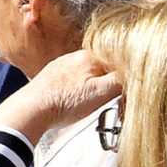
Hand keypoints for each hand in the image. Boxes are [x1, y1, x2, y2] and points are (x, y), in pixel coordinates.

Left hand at [0, 47, 120, 142]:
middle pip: (101, 69)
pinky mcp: (50, 79)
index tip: (122, 94)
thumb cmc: (64, 102)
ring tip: (82, 105)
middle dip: (106, 86)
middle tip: (100, 102)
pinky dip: (75, 93)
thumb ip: (121, 81)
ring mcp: (60, 67)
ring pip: (86, 76)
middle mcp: (73, 57)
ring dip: (90, 90)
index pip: (117, 63)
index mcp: (88, 56)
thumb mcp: (101, 93)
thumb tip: (137, 73)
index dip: (123, 80)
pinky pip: (71, 83)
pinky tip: (71, 103)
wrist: (30, 111)